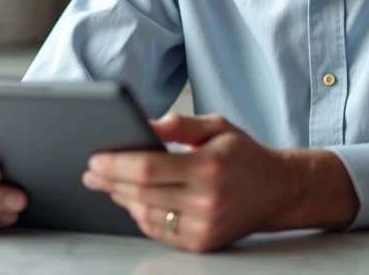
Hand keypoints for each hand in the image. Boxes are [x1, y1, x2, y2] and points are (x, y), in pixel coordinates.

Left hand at [81, 114, 300, 252]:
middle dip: (109, 182)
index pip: (149, 168)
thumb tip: (145, 126)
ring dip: (121, 199)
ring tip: (108, 184)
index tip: (95, 159)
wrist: (277, 190)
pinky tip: (132, 201)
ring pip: (146, 215)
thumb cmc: (244, 155)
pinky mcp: (202, 243)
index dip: (116, 165)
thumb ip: (180, 124)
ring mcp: (204, 226)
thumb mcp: (217, 126)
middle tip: (91, 172)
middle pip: (141, 194)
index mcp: (208, 167)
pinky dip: (140, 215)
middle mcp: (206, 201)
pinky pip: (159, 230)